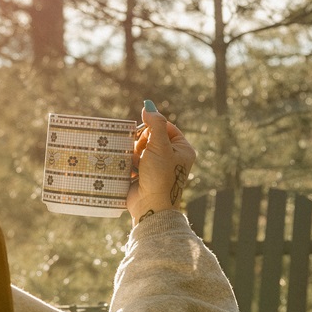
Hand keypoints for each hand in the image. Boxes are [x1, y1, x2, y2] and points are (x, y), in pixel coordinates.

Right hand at [127, 100, 195, 221]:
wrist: (150, 206)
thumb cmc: (160, 177)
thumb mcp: (159, 147)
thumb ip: (155, 124)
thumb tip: (148, 105)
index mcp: (182, 149)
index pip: (165, 127)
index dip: (153, 128)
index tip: (146, 135)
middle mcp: (171, 157)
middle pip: (150, 136)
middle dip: (142, 143)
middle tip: (143, 155)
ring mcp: (157, 166)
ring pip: (139, 147)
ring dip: (134, 153)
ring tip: (137, 165)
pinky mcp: (143, 174)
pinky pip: (133, 159)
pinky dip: (129, 163)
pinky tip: (131, 171)